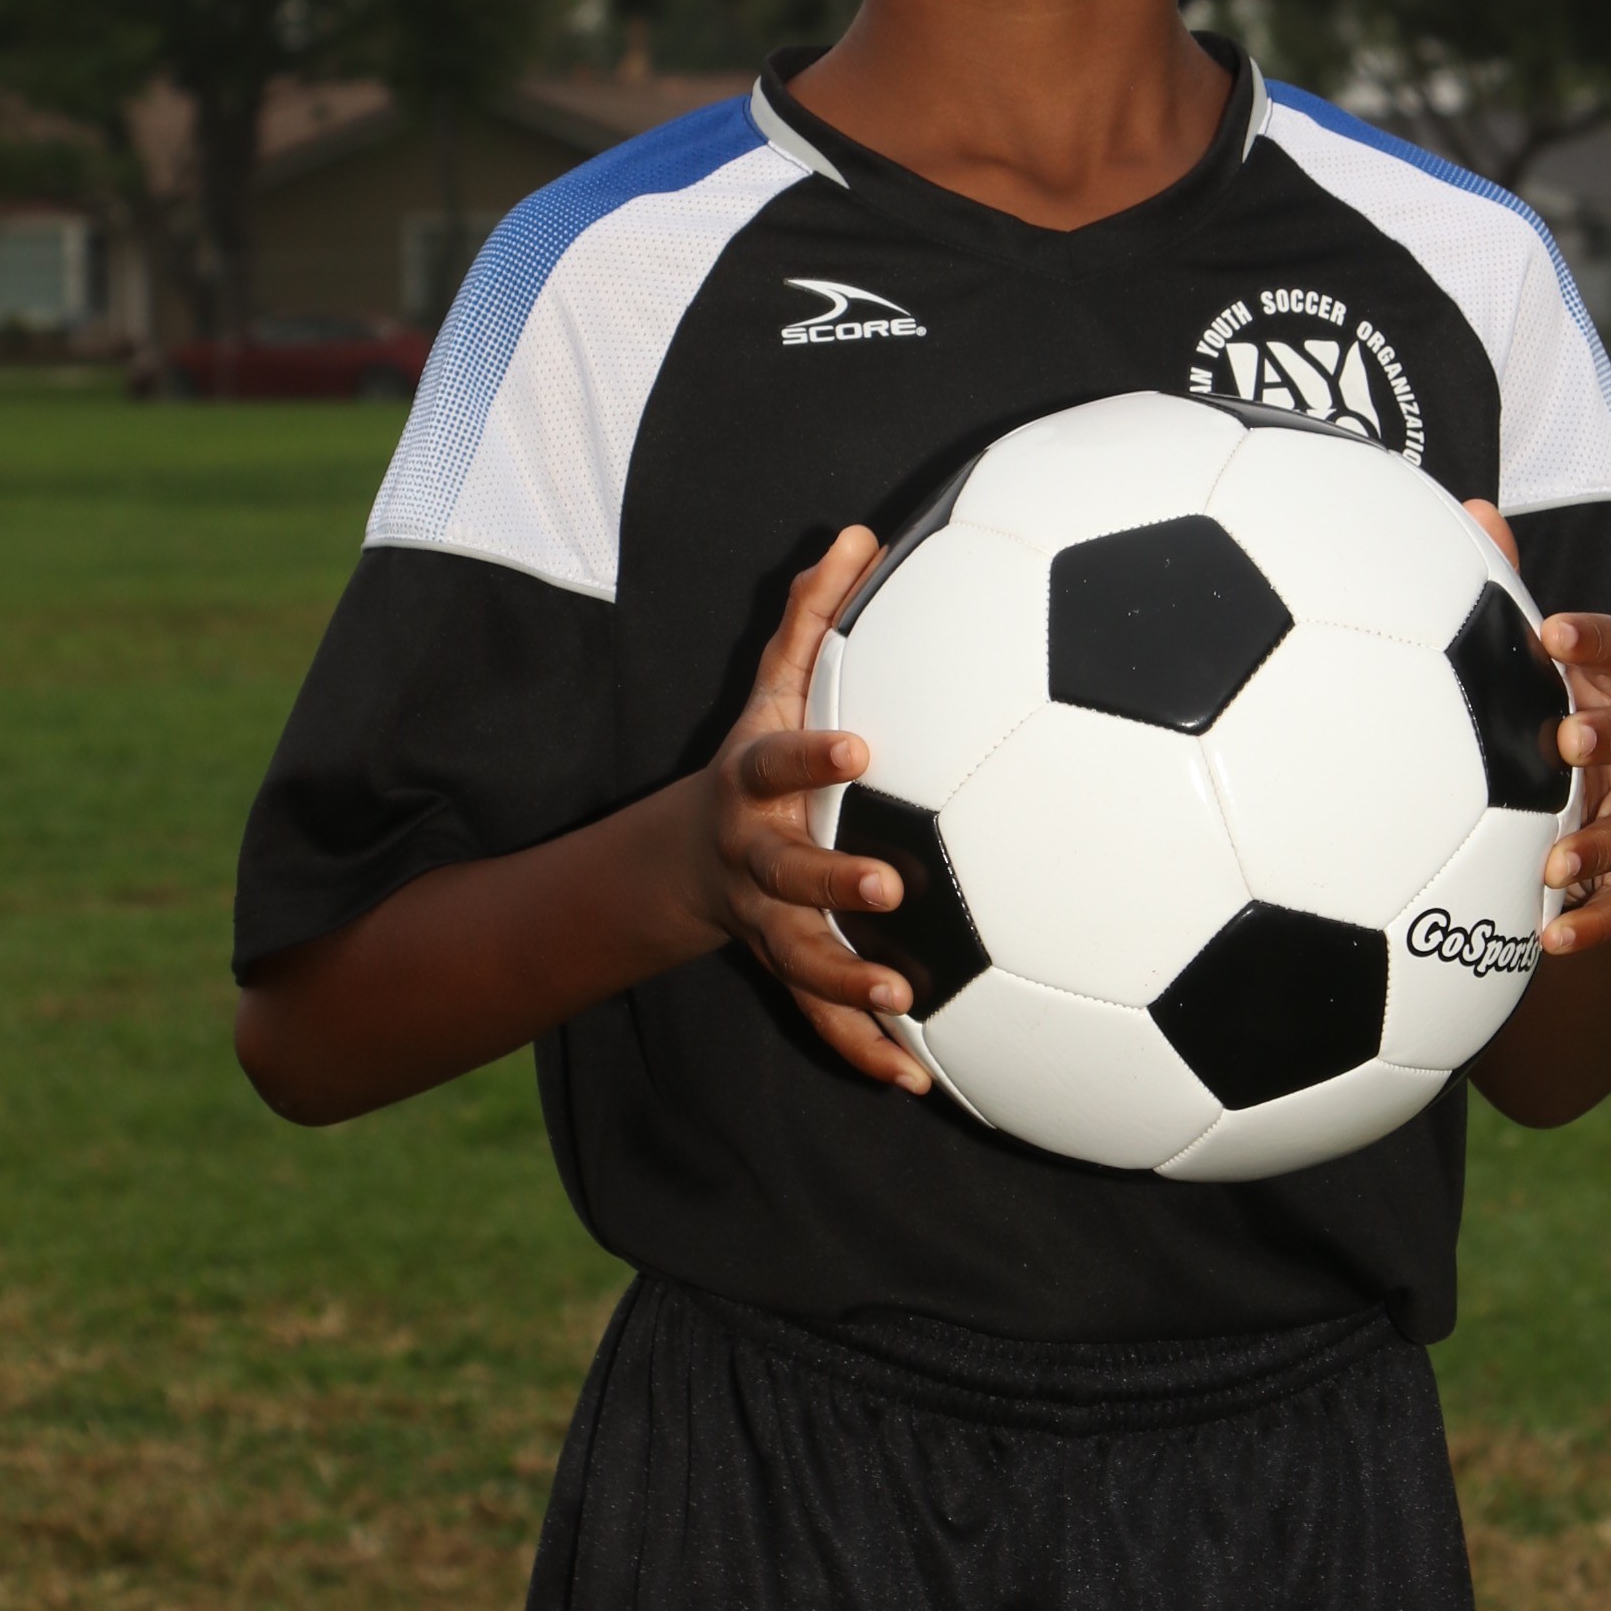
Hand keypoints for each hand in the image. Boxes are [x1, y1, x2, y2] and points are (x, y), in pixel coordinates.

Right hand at [687, 525, 931, 1092]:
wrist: (693, 859)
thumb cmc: (758, 761)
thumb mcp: (775, 687)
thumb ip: (813, 615)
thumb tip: (858, 531)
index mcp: (755, 785)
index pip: (777, 762)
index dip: (811, 757)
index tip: (859, 749)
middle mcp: (756, 858)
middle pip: (785, 873)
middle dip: (830, 881)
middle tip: (889, 886)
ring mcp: (767, 922)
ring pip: (801, 960)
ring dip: (849, 983)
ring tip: (905, 997)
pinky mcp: (787, 970)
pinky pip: (820, 1021)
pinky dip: (862, 1050)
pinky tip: (917, 1079)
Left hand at [1460, 502, 1610, 958]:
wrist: (1542, 834)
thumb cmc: (1518, 725)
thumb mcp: (1506, 665)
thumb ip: (1495, 589)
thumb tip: (1470, 507)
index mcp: (1609, 688)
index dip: (1598, 639)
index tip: (1553, 631)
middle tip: (1566, 738)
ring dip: (1602, 841)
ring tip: (1554, 864)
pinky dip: (1593, 924)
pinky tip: (1549, 938)